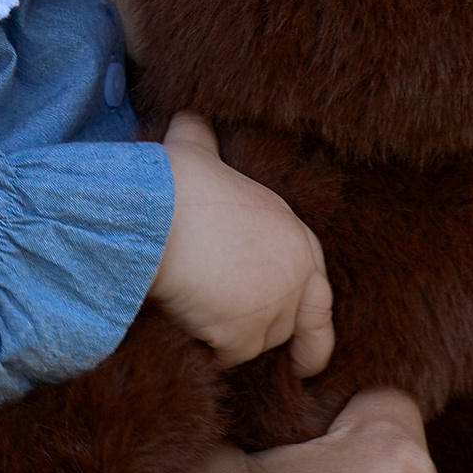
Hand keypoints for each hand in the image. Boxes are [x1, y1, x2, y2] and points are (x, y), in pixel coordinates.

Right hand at [151, 109, 334, 374]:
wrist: (156, 212)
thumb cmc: (173, 181)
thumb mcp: (196, 150)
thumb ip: (202, 138)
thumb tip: (188, 114)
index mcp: (296, 235)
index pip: (317, 287)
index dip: (310, 316)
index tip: (305, 345)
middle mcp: (296, 275)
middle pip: (290, 324)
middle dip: (276, 340)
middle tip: (263, 354)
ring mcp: (273, 309)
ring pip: (253, 346)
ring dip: (228, 343)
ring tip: (195, 320)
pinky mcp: (243, 336)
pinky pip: (222, 358)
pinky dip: (202, 351)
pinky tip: (180, 330)